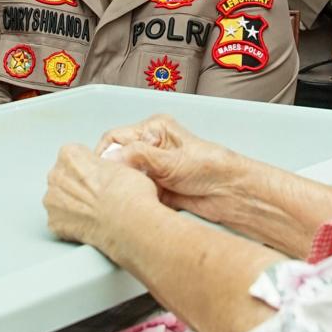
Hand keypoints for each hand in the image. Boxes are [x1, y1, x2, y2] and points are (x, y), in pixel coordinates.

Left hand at [43, 143, 159, 256]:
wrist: (130, 222)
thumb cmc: (129, 192)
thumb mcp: (120, 162)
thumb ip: (100, 163)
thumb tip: (101, 171)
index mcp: (70, 155)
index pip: (73, 154)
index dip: (89, 164)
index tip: (99, 173)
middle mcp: (55, 176)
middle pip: (63, 175)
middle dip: (77, 183)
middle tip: (99, 192)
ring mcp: (51, 201)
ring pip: (59, 198)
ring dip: (73, 202)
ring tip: (96, 209)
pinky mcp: (54, 223)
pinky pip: (61, 219)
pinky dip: (72, 221)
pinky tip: (90, 222)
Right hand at [95, 115, 238, 223]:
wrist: (228, 193)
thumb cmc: (210, 167)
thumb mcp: (171, 160)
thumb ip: (139, 156)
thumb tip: (110, 159)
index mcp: (154, 129)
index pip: (114, 138)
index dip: (104, 154)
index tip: (102, 172)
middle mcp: (149, 146)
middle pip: (114, 159)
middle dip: (111, 173)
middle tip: (112, 187)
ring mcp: (149, 168)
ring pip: (121, 177)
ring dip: (120, 187)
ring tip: (122, 196)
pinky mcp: (152, 187)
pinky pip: (130, 192)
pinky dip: (129, 197)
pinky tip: (131, 203)